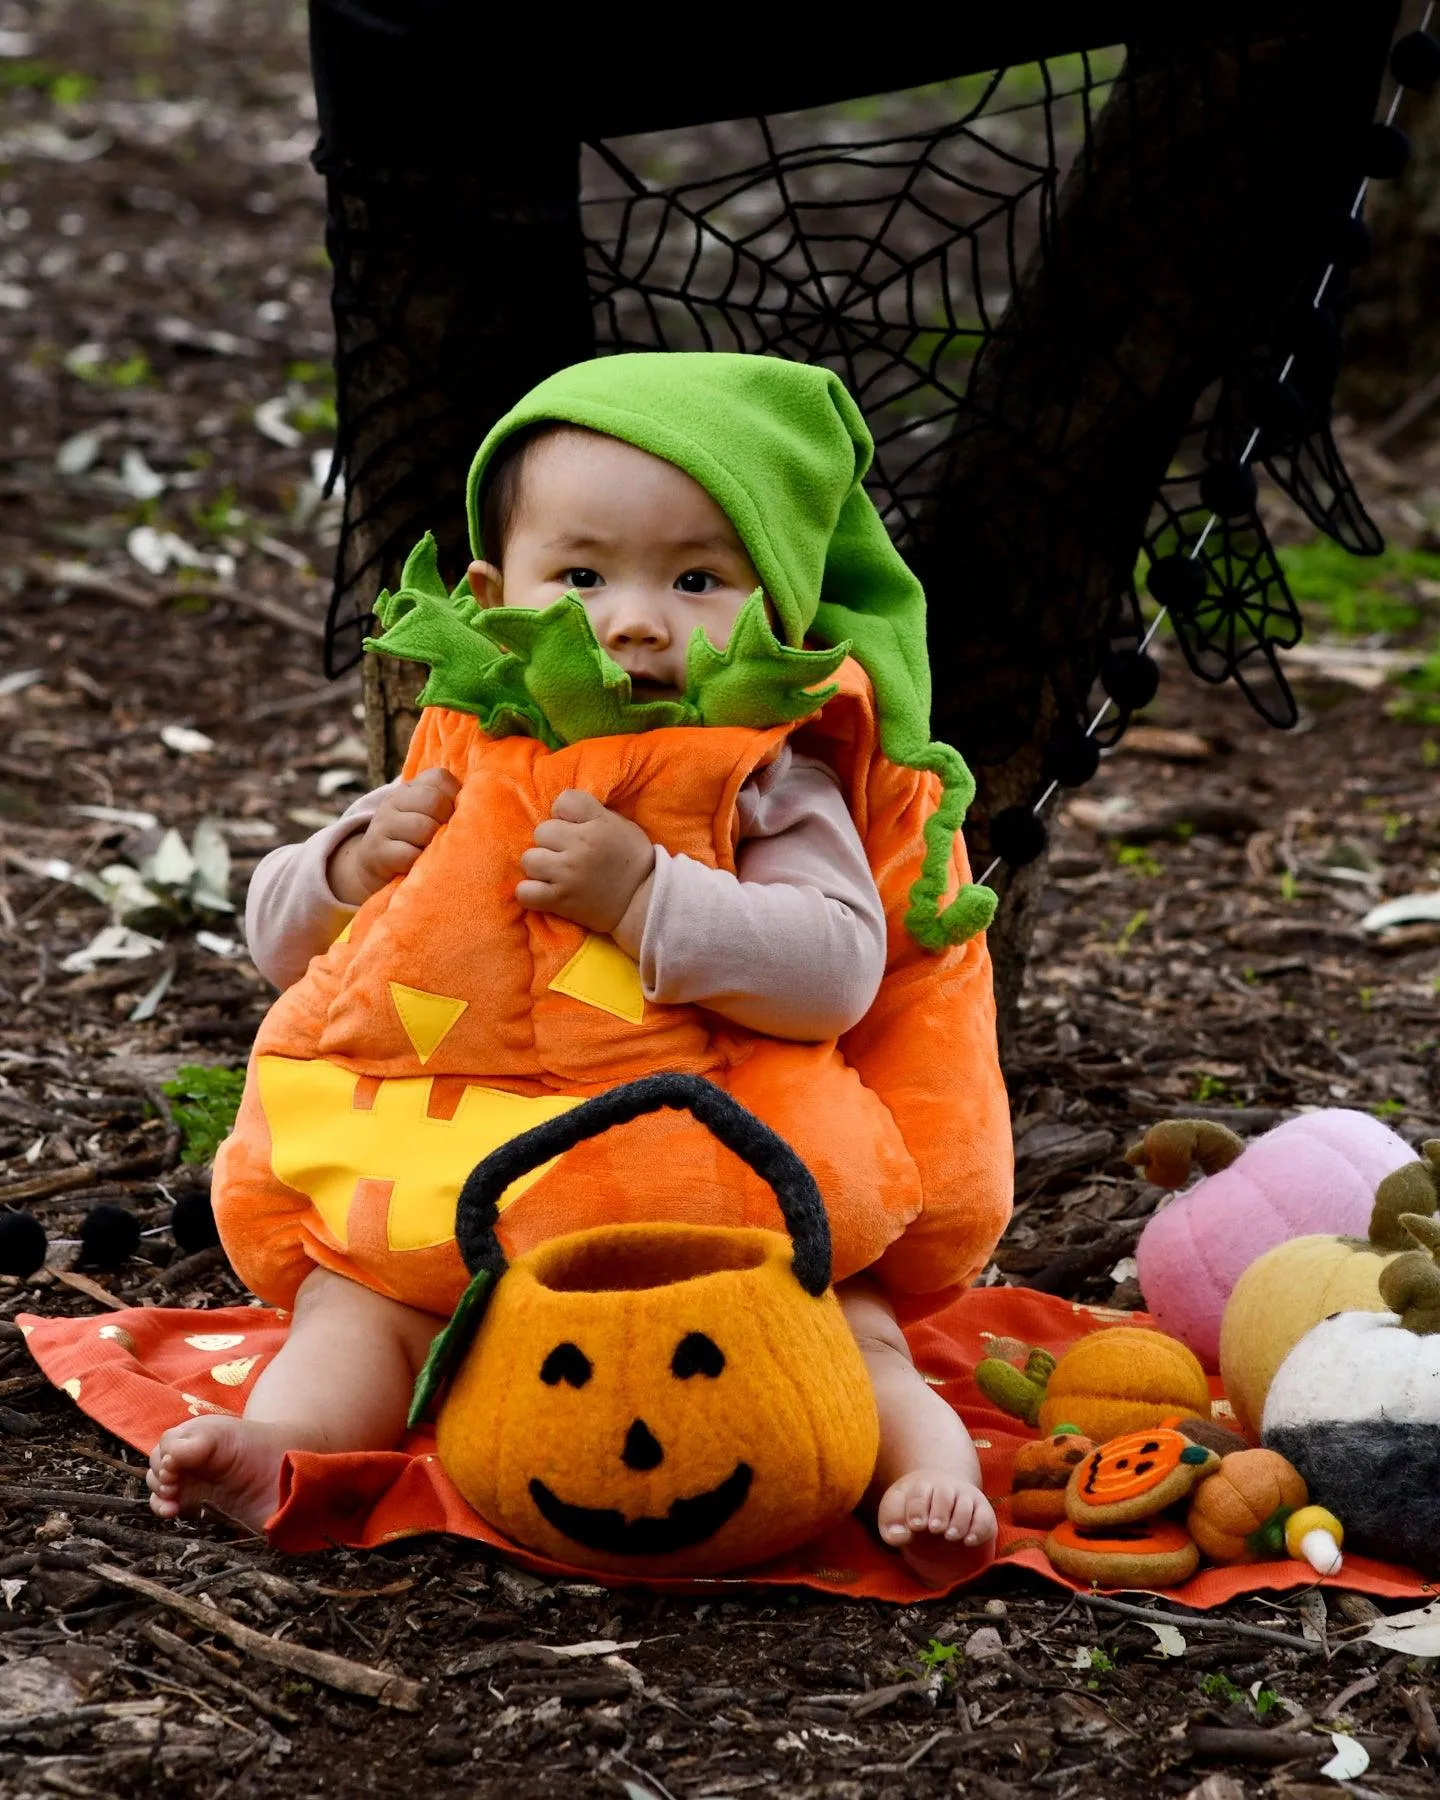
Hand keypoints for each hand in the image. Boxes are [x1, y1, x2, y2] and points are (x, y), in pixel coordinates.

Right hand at [327, 767, 459, 905]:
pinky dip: (420, 862)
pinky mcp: (377, 851)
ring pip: (423, 827)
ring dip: (434, 844)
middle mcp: (394, 800)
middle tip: (445, 839)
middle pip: (433, 802)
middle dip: (446, 823)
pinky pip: (410, 853)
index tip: (454, 817)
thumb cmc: (415, 840)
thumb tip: (483, 807)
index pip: (440, 778)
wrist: (374, 867)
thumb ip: (450, 805)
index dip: (455, 798)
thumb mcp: (429, 816)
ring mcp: (383, 824)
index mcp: (411, 787)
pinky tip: (419, 865)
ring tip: (433, 852)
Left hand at [518, 789, 654, 935]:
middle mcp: (581, 845)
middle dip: (551, 843)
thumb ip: (592, 813)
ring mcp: (568, 874)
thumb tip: (562, 809)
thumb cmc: (632, 860)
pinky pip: (525, 892)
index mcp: (599, 823)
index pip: (563, 801)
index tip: (572, 826)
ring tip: (554, 873)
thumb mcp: (620, 825)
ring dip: (539, 867)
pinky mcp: (560, 900)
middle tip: (566, 854)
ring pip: (529, 860)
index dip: (563, 813)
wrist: (644, 902)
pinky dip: (530, 893)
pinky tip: (544, 892)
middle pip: (541, 831)